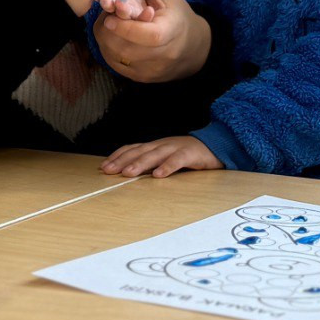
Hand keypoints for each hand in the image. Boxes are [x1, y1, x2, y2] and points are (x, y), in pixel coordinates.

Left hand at [93, 0, 210, 82]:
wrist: (193, 49)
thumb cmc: (177, 15)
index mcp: (171, 34)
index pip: (148, 36)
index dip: (126, 28)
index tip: (110, 15)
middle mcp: (161, 57)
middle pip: (125, 48)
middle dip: (110, 30)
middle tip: (107, 14)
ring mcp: (149, 71)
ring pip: (115, 58)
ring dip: (106, 38)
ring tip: (110, 23)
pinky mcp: (139, 79)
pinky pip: (114, 65)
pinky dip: (108, 49)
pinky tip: (113, 36)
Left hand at [100, 136, 223, 177]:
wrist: (215, 146)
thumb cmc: (188, 155)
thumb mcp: (166, 157)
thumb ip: (151, 163)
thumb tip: (129, 174)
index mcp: (155, 146)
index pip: (132, 148)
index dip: (118, 156)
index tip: (104, 167)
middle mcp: (162, 144)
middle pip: (140, 151)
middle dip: (123, 161)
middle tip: (109, 171)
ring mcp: (176, 147)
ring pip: (155, 154)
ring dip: (140, 163)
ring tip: (128, 173)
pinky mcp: (191, 154)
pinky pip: (178, 160)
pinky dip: (168, 167)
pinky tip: (159, 175)